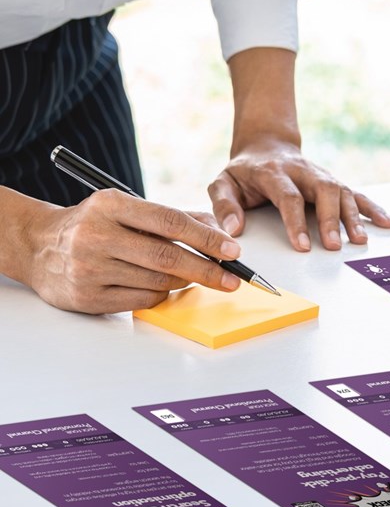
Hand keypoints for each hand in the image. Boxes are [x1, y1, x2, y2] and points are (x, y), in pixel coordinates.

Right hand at [10, 189, 242, 313]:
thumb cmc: (96, 225)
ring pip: (158, 281)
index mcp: (111, 205)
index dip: (207, 238)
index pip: (170, 222)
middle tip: (232, 279)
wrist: (39, 246)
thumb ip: (173, 217)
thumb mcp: (127, 208)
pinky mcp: (87, 297)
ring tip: (188, 275)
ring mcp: (89, 268)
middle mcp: (97, 235)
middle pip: (167, 257)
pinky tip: (158, 285)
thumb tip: (220, 232)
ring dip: (183, 281)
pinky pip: (143, 300)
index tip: (233, 251)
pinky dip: (161, 294)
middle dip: (207, 270)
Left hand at [217, 47, 389, 251]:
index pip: (289, 196)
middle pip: (323, 190)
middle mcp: (303, 172)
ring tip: (359, 241)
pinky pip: (356, 193)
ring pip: (343, 191)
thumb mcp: (223, 183)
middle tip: (334, 246)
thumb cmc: (245, 172)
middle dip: (331, 219)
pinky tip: (386, 221)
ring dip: (353, 216)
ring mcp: (321, 176)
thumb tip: (233, 229)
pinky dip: (372, 207)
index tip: (302, 246)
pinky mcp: (333, 182)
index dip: (296, 221)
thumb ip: (224, 204)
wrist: (267, 147)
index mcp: (274, 172)